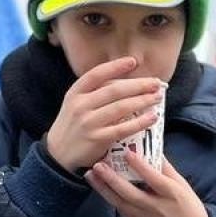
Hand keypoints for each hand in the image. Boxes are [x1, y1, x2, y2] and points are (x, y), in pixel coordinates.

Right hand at [44, 56, 166, 174]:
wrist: (58, 155)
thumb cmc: (72, 127)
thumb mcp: (74, 105)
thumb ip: (94, 94)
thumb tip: (125, 84)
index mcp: (75, 93)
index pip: (97, 74)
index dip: (115, 66)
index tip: (133, 61)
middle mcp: (80, 105)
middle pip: (114, 90)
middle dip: (138, 85)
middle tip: (156, 83)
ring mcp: (88, 122)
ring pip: (121, 107)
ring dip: (142, 101)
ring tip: (157, 97)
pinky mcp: (97, 139)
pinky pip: (123, 128)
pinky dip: (140, 122)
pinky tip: (152, 118)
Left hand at [86, 155, 208, 216]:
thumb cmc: (188, 206)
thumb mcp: (182, 185)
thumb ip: (166, 168)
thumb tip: (152, 148)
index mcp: (172, 194)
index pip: (154, 179)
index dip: (140, 166)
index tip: (127, 152)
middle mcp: (156, 208)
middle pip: (131, 194)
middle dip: (112, 179)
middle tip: (98, 165)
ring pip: (120, 203)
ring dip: (104, 189)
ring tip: (90, 174)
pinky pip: (121, 211)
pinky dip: (109, 198)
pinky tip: (99, 187)